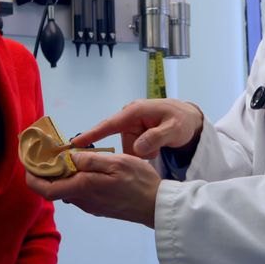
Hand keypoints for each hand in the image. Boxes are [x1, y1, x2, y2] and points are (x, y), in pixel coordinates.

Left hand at [25, 152, 160, 227]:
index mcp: (84, 188)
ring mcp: (91, 205)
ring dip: (63, 176)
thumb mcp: (117, 162)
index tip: (28, 164)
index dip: (33, 179)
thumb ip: (91, 160)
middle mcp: (83, 200)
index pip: (46, 190)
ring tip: (68, 157)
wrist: (156, 205)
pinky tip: (86, 169)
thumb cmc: (139, 182)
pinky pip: (80, 193)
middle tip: (48, 154)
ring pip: (67, 190)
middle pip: (55, 189)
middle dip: (47, 173)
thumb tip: (68, 157)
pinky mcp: (99, 206)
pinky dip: (75, 181)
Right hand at [70, 99, 203, 158]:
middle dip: (136, 151)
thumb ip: (156, 138)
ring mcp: (131, 126)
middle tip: (154, 148)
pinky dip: (145, 151)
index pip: (109, 124)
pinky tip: (156, 145)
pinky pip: (133, 150)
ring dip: (144, 152)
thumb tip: (137, 149)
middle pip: (121, 143)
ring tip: (159, 144)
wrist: (189, 119)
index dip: (92, 134)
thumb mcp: (173, 129)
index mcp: (135, 111)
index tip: (75, 144)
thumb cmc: (181, 120)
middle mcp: (129, 117)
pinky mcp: (134, 134)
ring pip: (129, 149)